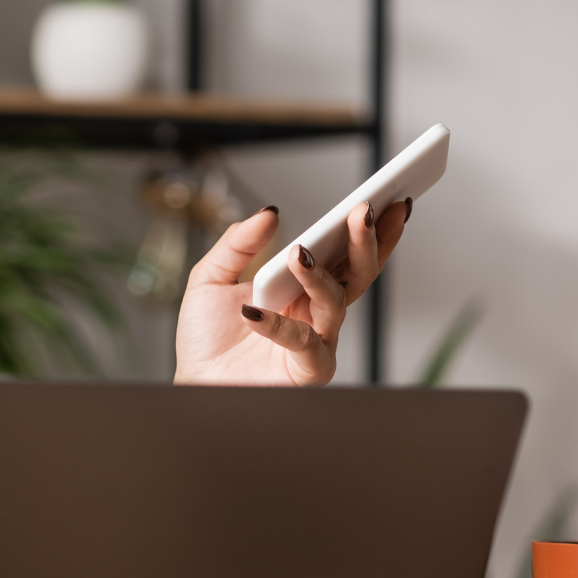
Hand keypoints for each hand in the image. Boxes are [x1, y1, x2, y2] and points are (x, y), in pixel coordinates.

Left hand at [174, 200, 410, 385]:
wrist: (193, 381)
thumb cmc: (207, 337)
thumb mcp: (210, 278)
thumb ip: (237, 244)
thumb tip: (270, 213)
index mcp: (304, 287)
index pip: (345, 254)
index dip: (368, 228)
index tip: (384, 196)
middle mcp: (318, 312)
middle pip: (357, 273)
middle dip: (365, 241)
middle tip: (363, 210)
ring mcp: (318, 341)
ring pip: (336, 303)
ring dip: (319, 276)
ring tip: (297, 254)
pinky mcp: (307, 370)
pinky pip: (303, 343)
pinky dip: (279, 326)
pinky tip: (254, 311)